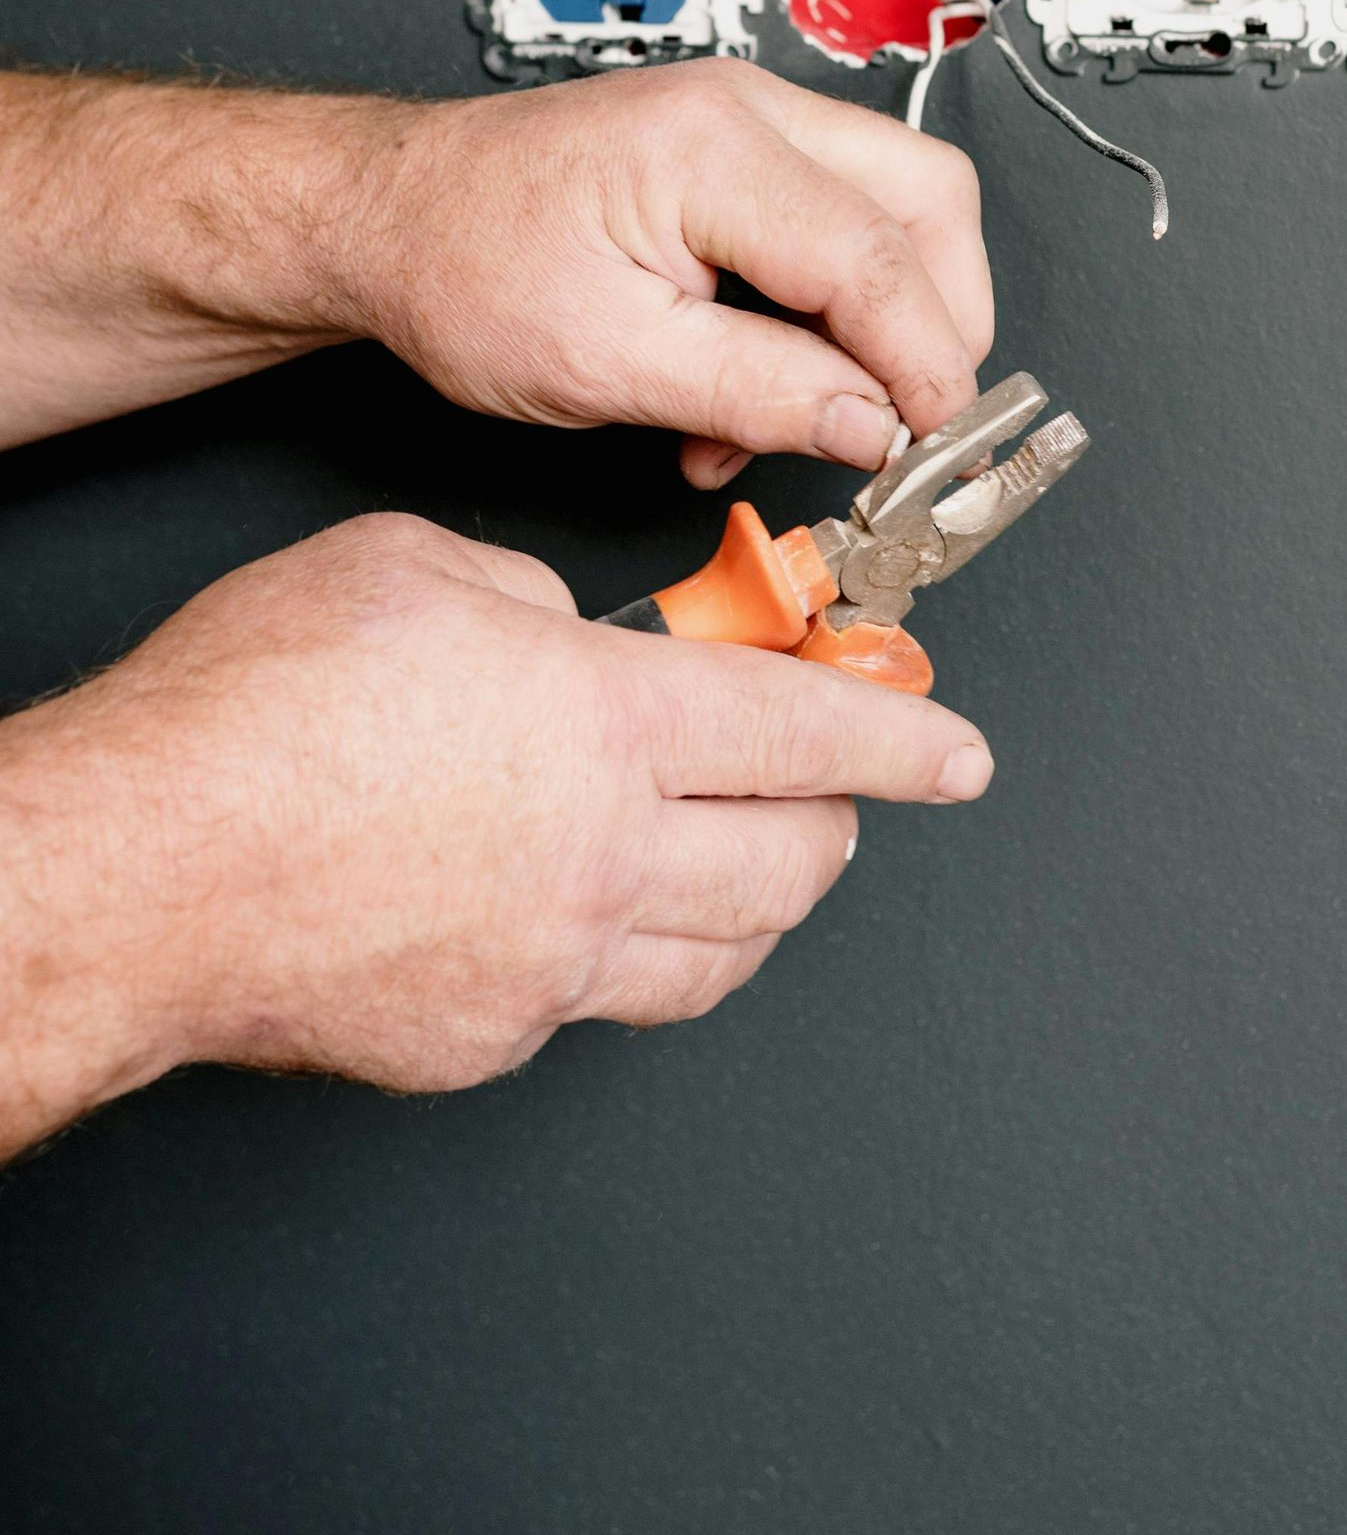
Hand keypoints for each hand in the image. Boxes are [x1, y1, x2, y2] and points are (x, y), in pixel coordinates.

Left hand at [0, 60, 990, 466]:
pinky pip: (833, 227)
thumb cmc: (458, 267)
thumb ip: (758, 394)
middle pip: (927, 202)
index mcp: (711, 150)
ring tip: (807, 418)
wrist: (383, 217)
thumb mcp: (606, 364)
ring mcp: (744, 124)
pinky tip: (759, 392)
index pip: (878, 260)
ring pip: (895, 211)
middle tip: (912, 422)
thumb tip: (873, 426)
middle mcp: (744, 111)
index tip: (930, 447)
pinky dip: (826, 318)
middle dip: (940, 323)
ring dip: (879, 326)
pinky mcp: (734, 157)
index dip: (924, 366)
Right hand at [0, 512, 993, 1156]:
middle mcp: (604, 853)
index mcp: (604, 721)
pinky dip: (638, 954)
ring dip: (760, 897)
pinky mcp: (493, 1035)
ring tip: (744, 856)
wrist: (130, 870)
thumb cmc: (248, 712)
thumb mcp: (415, 571)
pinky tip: (598, 913)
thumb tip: (571, 643)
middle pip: (795, 859)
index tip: (957, 751)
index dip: (903, 739)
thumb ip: (531, 604)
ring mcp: (555, 961)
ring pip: (727, 951)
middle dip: (838, 820)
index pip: (811, 734)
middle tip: (830, 788)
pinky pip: (612, 1002)